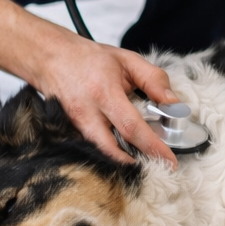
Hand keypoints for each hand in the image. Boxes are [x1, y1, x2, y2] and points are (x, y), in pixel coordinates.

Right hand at [30, 31, 179, 167]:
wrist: (51, 58)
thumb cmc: (90, 59)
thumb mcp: (128, 61)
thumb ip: (154, 80)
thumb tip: (173, 104)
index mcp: (104, 92)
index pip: (132, 127)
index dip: (152, 147)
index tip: (170, 161)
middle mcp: (86, 113)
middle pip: (113, 149)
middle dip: (138, 164)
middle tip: (159, 168)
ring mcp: (75, 125)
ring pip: (101, 153)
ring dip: (124, 162)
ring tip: (145, 161)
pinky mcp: (70, 132)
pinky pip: (93, 149)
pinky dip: (111, 154)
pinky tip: (126, 153)